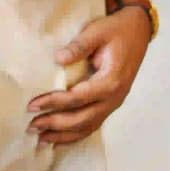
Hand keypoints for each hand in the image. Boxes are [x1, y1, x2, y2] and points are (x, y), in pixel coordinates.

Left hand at [27, 5, 151, 145]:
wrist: (138, 31)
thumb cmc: (116, 30)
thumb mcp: (97, 31)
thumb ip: (79, 45)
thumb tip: (58, 58)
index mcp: (111, 81)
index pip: (78, 98)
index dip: (54, 103)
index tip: (32, 105)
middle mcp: (114, 98)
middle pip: (82, 119)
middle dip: (55, 124)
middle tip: (31, 126)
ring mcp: (113, 103)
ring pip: (88, 127)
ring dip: (64, 135)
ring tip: (40, 140)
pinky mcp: (110, 104)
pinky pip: (93, 124)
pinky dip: (75, 134)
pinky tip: (59, 139)